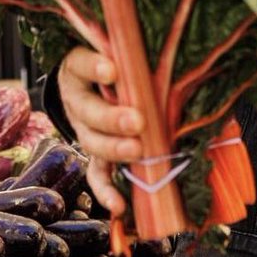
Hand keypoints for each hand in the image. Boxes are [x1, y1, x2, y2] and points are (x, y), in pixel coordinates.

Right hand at [57, 47, 143, 215]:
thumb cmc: (116, 61)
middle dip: (112, 118)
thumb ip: (137, 53)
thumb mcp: (120, 51)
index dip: (94, 68)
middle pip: (87, 110)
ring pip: (92, 142)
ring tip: (137, 151)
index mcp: (78, 69)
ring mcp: (84, 128)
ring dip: (114, 149)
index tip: (113, 71)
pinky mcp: (94, 152)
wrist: (94, 80)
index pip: (80, 63)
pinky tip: (118, 205)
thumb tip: (179, 53)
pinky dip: (106, 190)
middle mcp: (78, 99)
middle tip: (137, 121)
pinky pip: (96, 173)